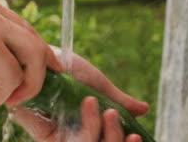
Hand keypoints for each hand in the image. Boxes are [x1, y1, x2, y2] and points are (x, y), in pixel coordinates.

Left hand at [13, 46, 147, 140]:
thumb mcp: (98, 86)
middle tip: (115, 115)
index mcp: (88, 129)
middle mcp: (73, 137)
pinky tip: (95, 109)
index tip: (136, 136)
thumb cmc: (68, 69)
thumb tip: (144, 109)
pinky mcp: (43, 136)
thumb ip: (119, 101)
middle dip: (114, 138)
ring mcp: (58, 138)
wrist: (44, 54)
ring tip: (108, 111)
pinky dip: (89, 130)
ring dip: (105, 134)